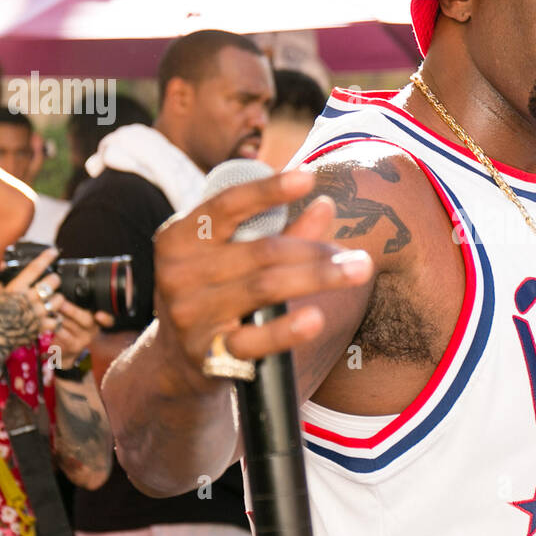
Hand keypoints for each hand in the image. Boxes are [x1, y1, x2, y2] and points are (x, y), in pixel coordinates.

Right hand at [0, 247, 62, 363]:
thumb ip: (3, 278)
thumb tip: (4, 262)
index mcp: (15, 289)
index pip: (34, 268)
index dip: (46, 258)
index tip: (54, 251)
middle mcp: (28, 299)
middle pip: (52, 282)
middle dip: (54, 280)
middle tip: (52, 282)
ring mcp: (36, 314)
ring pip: (59, 299)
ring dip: (57, 298)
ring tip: (51, 300)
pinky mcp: (41, 327)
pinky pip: (58, 319)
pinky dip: (57, 317)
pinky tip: (52, 315)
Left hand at [46, 298, 113, 369]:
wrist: (65, 350)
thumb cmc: (70, 327)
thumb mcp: (77, 316)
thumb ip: (77, 305)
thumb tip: (64, 290)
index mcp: (97, 319)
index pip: (108, 319)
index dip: (105, 318)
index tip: (99, 315)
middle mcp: (94, 329)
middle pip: (87, 320)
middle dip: (73, 311)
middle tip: (60, 302)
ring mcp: (85, 339)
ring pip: (73, 326)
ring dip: (60, 316)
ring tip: (49, 308)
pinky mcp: (74, 346)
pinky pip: (64, 335)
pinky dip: (55, 327)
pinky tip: (48, 322)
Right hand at [152, 169, 374, 379]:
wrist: (174, 359)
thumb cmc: (213, 292)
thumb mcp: (231, 256)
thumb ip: (278, 233)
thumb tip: (325, 204)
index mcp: (181, 238)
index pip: (226, 206)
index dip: (267, 190)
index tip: (308, 177)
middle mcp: (178, 273)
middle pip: (261, 252)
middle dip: (316, 250)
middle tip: (361, 256)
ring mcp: (190, 314)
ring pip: (264, 288)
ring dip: (317, 278)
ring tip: (357, 272)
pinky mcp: (206, 354)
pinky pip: (253, 340)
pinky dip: (286, 330)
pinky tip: (315, 318)